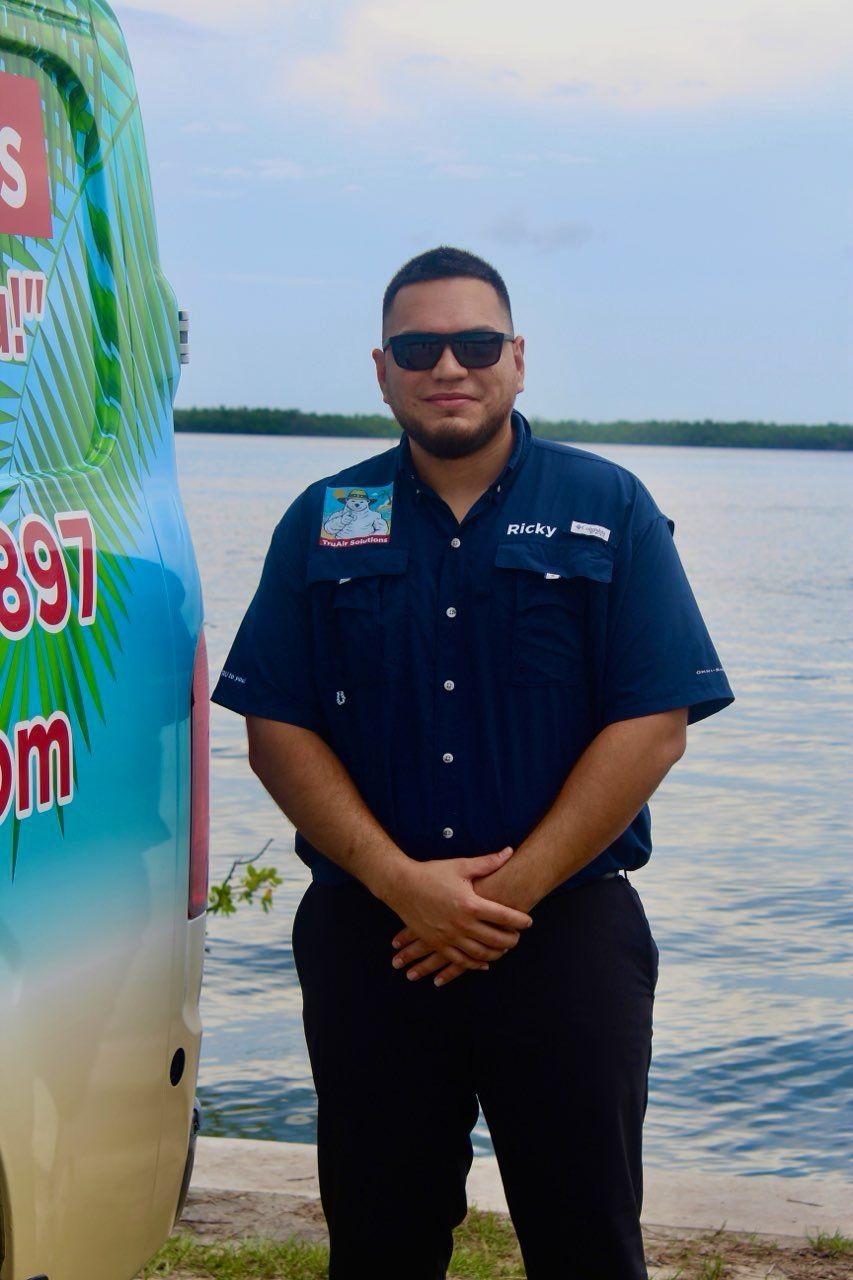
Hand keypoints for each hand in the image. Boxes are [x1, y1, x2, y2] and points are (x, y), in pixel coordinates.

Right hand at [385, 848, 532, 986]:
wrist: (402, 886)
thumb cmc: (432, 873)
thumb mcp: (460, 865)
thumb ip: (487, 862)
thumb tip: (509, 851)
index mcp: (470, 904)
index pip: (504, 917)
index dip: (520, 921)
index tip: (528, 922)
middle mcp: (462, 924)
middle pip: (496, 939)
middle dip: (511, 940)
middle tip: (518, 937)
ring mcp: (449, 937)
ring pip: (481, 954)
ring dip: (496, 954)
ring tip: (504, 949)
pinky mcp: (438, 944)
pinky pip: (460, 961)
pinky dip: (475, 965)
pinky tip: (484, 963)